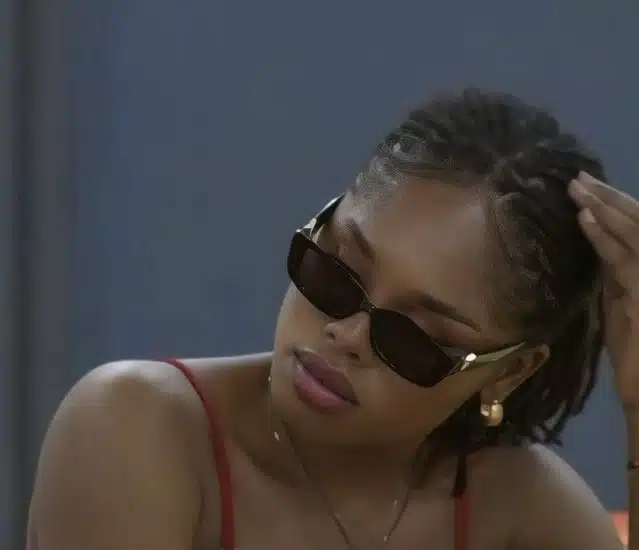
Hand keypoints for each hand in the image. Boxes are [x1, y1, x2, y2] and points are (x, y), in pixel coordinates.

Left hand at [568, 172, 638, 410]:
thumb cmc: (635, 351)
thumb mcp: (620, 305)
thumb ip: (614, 276)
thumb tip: (597, 246)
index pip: (634, 229)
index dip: (612, 206)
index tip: (586, 190)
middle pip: (637, 221)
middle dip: (608, 197)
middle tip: (578, 177)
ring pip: (635, 231)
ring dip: (604, 206)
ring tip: (578, 187)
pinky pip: (625, 257)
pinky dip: (604, 235)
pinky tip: (585, 217)